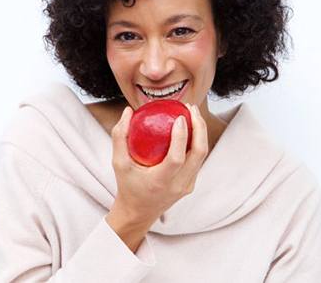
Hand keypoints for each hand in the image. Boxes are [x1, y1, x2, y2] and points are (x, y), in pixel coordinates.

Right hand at [109, 102, 208, 226]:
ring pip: (202, 155)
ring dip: (201, 132)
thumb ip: (120, 136)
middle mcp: (178, 185)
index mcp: (160, 182)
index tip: (180, 117)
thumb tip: (128, 111)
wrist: (138, 212)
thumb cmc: (127, 185)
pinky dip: (197, 141)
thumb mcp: (118, 163)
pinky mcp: (191, 184)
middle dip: (200, 127)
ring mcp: (187, 186)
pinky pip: (198, 160)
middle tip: (191, 108)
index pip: (176, 158)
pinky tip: (191, 127)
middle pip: (199, 153)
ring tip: (193, 113)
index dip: (181, 137)